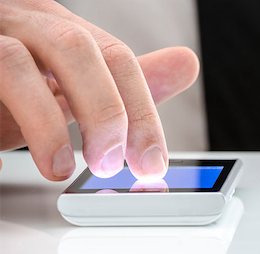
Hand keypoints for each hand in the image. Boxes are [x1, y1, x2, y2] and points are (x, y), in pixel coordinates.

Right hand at [0, 0, 198, 180]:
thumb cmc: (5, 95)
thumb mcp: (66, 95)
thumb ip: (122, 86)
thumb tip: (186, 64)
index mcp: (59, 32)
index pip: (115, 58)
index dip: (142, 111)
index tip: (153, 162)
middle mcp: (26, 23)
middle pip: (81, 50)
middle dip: (109, 113)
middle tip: (117, 164)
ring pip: (28, 59)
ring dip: (56, 121)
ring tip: (66, 168)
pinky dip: (26, 118)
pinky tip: (39, 156)